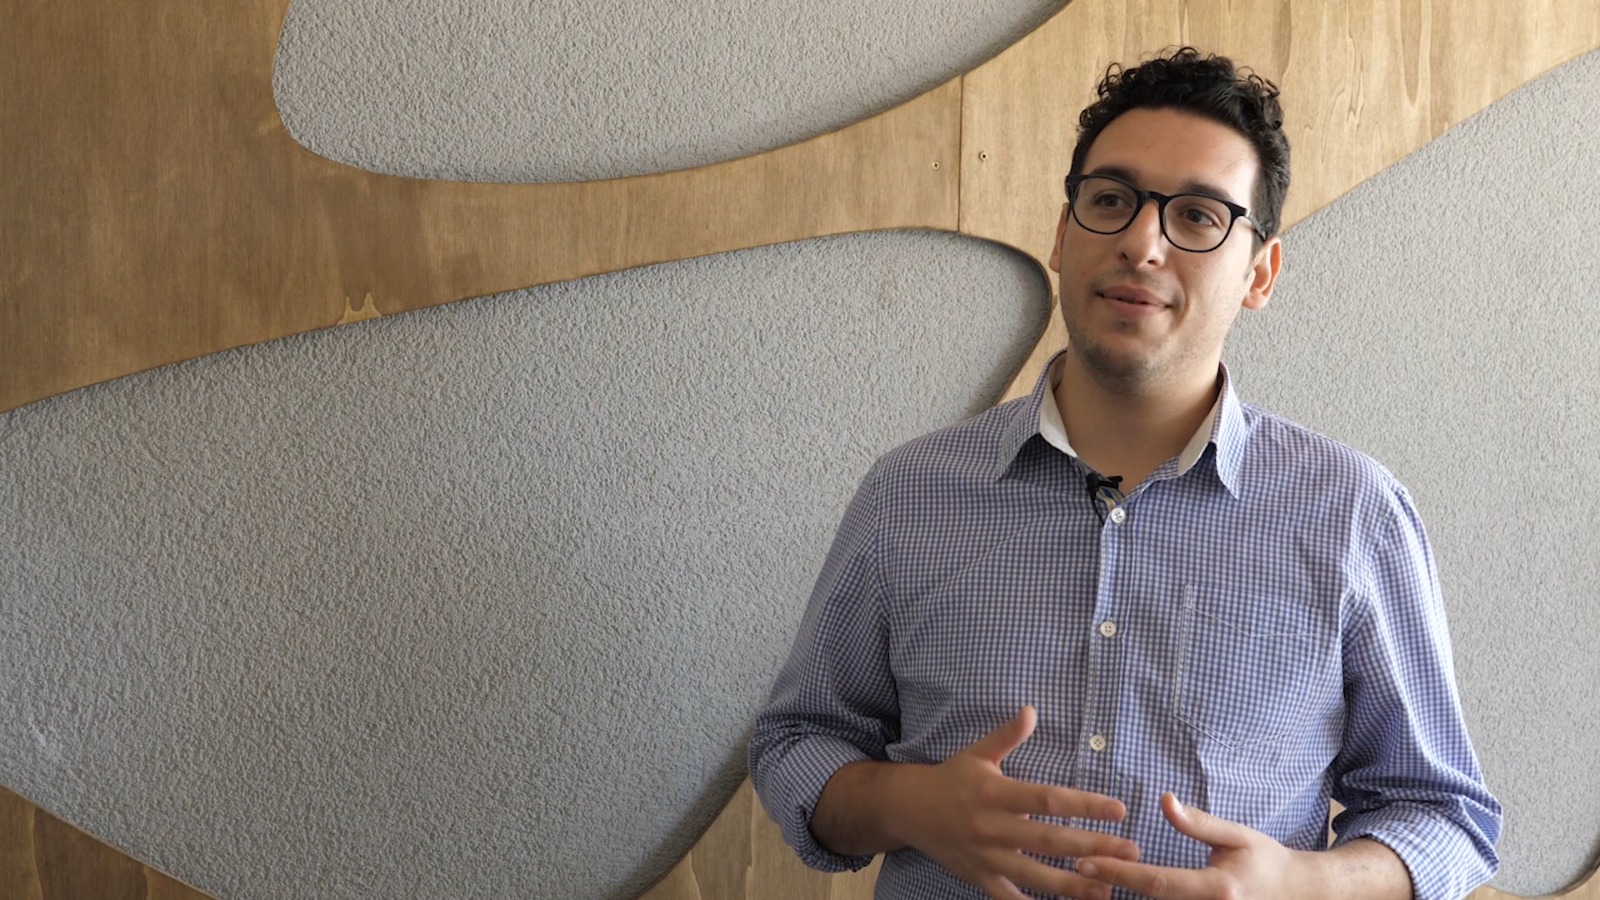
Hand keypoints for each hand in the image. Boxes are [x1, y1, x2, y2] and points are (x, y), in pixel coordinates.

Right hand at [894, 706, 1139, 899]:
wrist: (908, 810)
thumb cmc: (951, 779)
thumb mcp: (977, 754)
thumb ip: (1007, 736)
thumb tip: (1031, 710)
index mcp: (995, 793)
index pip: (1047, 799)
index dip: (1084, 805)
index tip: (1119, 809)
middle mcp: (992, 827)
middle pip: (1048, 840)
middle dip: (1091, 847)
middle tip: (1130, 852)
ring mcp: (985, 856)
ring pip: (1034, 875)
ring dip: (1073, 885)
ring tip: (1107, 890)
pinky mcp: (979, 877)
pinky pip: (1008, 898)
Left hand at [1075, 793, 1306, 898]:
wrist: (1298, 897)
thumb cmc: (1265, 861)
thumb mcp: (1237, 837)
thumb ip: (1199, 823)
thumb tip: (1164, 800)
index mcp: (1216, 890)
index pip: (1155, 882)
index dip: (1117, 872)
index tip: (1083, 859)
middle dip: (1108, 889)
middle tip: (1070, 873)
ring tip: (1081, 883)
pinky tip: (1113, 893)